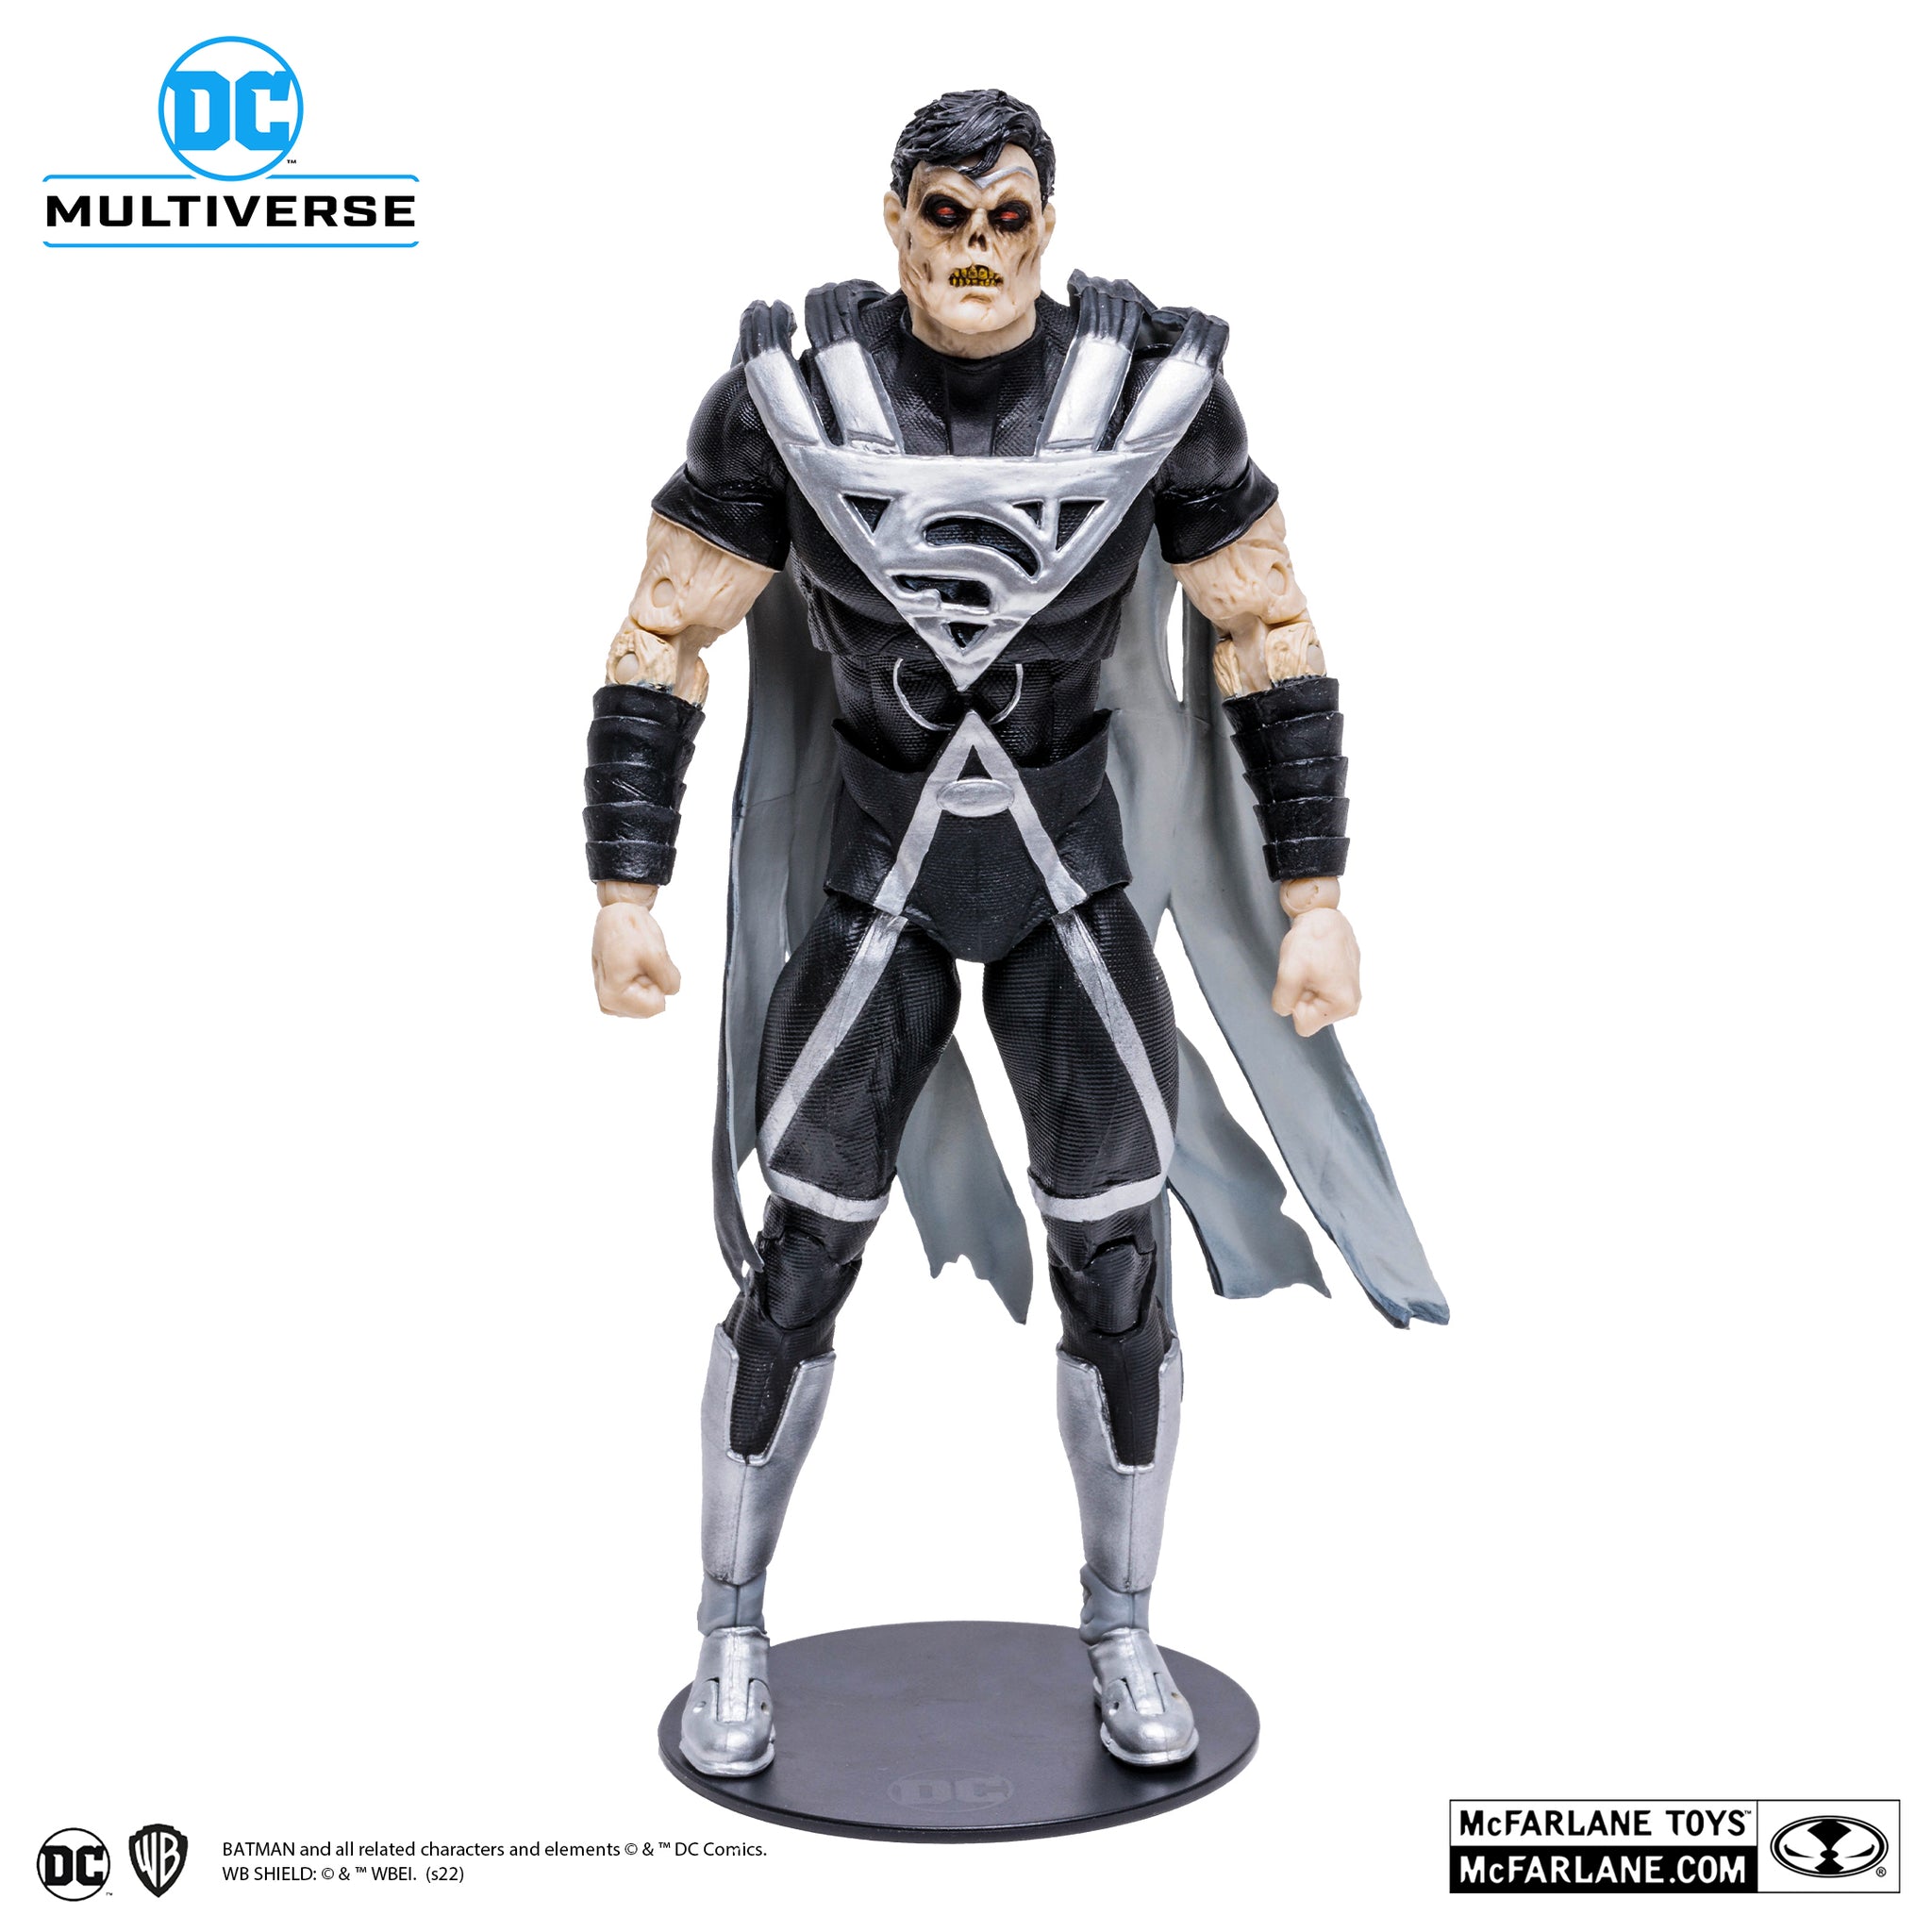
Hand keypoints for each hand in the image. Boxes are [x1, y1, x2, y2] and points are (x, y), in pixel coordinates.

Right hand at [592, 884, 680, 1017]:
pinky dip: (642, 982)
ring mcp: (608, 1000)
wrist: (615, 915)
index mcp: (613, 995)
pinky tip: (633, 966)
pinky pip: (640, 997)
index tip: (644, 964)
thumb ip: (669, 980)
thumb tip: (670, 992)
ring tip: (635, 961)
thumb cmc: (631, 930)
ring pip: (646, 1003)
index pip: (655, 1008)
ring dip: (647, 982)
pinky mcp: (613, 994)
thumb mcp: (657, 953)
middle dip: (652, 984)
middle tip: (640, 961)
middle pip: (650, 1008)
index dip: (659, 984)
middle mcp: (607, 1002)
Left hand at [1272, 905, 1360, 1036]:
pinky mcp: (1347, 984)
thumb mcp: (1289, 973)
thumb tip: (1285, 1011)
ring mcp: (1352, 994)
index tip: (1300, 982)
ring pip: (1315, 1005)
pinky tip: (1316, 965)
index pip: (1304, 1026)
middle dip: (1302, 997)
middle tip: (1304, 973)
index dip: (1295, 1004)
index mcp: (1342, 1005)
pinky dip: (1315, 982)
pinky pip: (1322, 993)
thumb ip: (1283, 1002)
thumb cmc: (1311, 940)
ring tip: (1311, 967)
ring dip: (1307, 989)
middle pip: (1312, 1016)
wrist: (1324, 916)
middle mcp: (1352, 1004)